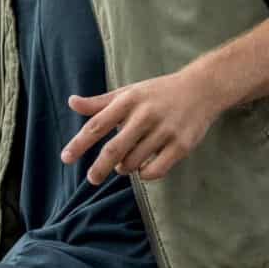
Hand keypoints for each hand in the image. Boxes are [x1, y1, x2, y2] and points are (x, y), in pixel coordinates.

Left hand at [64, 70, 221, 184]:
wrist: (203, 88)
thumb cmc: (158, 92)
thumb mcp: (128, 92)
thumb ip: (100, 103)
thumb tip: (71, 102)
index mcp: (128, 100)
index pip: (97, 125)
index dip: (79, 143)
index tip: (65, 158)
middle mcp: (145, 115)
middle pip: (114, 149)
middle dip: (98, 168)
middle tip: (92, 179)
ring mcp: (165, 130)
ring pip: (133, 162)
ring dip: (124, 168)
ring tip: (123, 164)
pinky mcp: (181, 144)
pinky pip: (156, 170)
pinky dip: (144, 174)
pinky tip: (143, 168)